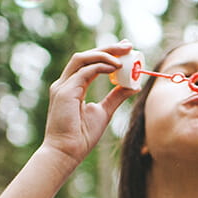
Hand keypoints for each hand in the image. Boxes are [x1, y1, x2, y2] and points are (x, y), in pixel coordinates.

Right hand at [42, 41, 137, 162]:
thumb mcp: (104, 112)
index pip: (90, 62)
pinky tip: (115, 68)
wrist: (67, 152)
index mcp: (73, 87)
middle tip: (128, 45)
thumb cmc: (82, 136)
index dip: (107, 53)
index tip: (125, 50)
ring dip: (104, 54)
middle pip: (86, 56)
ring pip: (83, 59)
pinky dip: (100, 66)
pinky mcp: (64, 92)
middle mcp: (65, 83)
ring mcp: (63, 86)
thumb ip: (116, 97)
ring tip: (124, 55)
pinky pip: (84, 72)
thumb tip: (134, 86)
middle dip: (108, 48)